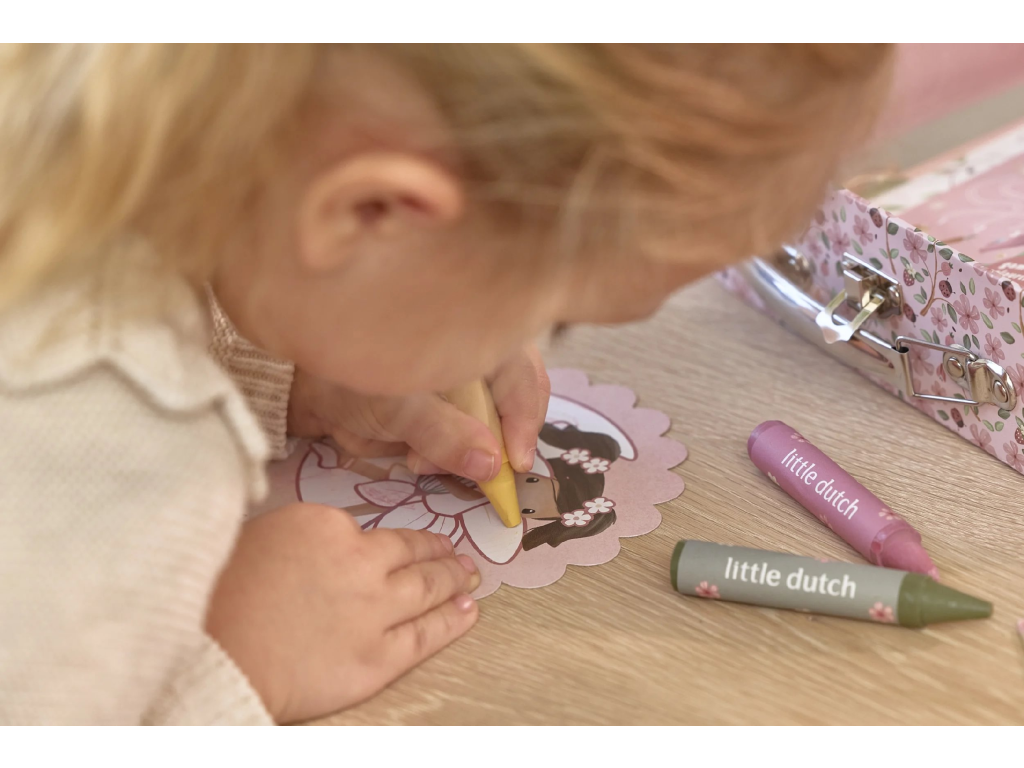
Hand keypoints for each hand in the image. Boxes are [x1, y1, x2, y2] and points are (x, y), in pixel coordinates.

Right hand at [206, 504, 480, 723]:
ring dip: (454, 579)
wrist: (215, 658)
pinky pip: (427, 635)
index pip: (371, 529)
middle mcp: (361, 562)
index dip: (389, 540)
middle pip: (412, 553)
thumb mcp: (260, 536)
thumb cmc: (220, 597)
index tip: (404, 542)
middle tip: (456, 552)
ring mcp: (375, 611)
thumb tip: (326, 543)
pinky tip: (467, 611)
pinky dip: (452, 621)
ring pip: (429, 588)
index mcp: (327, 526)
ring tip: (469, 575)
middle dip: (439, 552)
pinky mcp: (379, 657)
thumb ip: (304, 535)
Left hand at [287, 345, 549, 482]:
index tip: (515, 467)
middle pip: (515, 405)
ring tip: (420, 460)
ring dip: (467, 452)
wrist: (304, 390)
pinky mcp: (449, 411)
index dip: (524, 424)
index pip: (523, 379)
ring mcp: (465, 384)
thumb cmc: (349, 379)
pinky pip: (468, 440)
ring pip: (492, 427)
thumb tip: (493, 465)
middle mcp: (479, 356)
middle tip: (474, 475)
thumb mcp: (397, 408)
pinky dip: (450, 456)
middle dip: (494, 443)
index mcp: (473, 335)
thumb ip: (445, 435)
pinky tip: (416, 458)